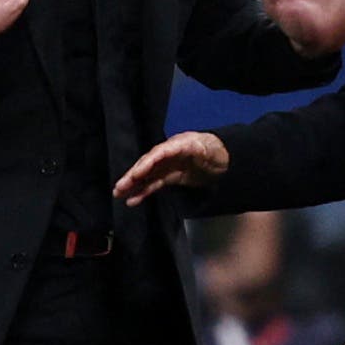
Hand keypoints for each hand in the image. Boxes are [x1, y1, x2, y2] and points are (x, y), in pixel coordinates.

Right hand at [114, 130, 229, 203]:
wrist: (225, 157)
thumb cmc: (214, 149)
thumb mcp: (204, 147)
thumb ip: (191, 148)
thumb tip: (175, 149)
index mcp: (174, 145)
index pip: (156, 155)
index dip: (145, 164)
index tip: (134, 175)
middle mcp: (167, 155)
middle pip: (147, 165)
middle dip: (132, 176)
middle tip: (119, 187)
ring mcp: (168, 166)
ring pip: (147, 176)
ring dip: (133, 186)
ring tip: (119, 194)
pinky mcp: (170, 177)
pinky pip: (154, 185)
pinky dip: (143, 192)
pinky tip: (133, 200)